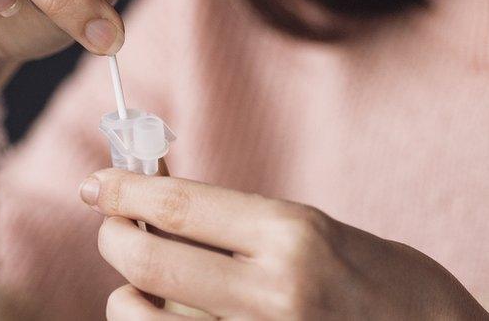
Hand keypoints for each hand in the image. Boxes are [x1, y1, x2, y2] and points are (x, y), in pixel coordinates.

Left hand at [79, 169, 488, 319]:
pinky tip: (177, 313)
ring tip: (154, 282)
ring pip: (137, 314)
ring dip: (130, 292)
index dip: (123, 188)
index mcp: (292, 236)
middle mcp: (269, 293)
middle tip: (116, 225)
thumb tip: (160, 196)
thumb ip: (241, 222)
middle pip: (145, 258)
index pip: (176, 206)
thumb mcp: (321, 233)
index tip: (97, 181)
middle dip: (114, 234)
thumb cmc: (391, 287)